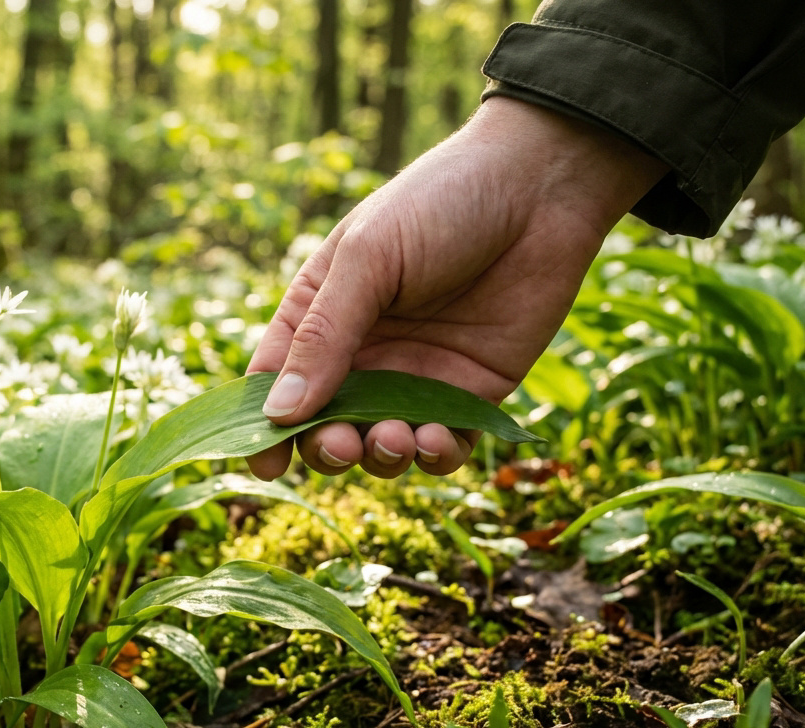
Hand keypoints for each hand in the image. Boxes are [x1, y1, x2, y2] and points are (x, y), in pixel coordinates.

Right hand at [246, 98, 667, 479]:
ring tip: (395, 437)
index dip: (265, 424)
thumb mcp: (368, 259)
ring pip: (382, 445)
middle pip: (325, 424)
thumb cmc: (440, 204)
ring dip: (380, 456)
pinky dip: (435, 455)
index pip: (277, 380)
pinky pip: (445, 444)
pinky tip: (436, 438)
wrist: (541, 187)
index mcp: (320, 312)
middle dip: (327, 447)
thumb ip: (323, 336)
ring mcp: (417, 375)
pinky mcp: (472, 391)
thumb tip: (278, 414)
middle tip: (341, 444)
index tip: (264, 463)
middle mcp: (364, 351)